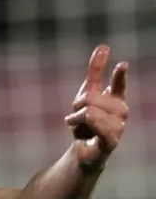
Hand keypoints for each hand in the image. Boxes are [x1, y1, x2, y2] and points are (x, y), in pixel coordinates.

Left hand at [64, 44, 128, 170]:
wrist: (84, 152)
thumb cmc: (86, 123)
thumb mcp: (86, 95)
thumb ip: (95, 72)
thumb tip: (104, 46)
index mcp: (117, 99)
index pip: (119, 84)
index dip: (119, 76)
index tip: (121, 65)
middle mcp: (121, 112)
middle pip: (90, 97)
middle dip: (76, 106)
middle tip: (76, 117)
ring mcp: (119, 127)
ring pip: (90, 111)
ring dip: (75, 119)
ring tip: (78, 126)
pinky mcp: (111, 141)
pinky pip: (97, 125)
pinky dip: (86, 124)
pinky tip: (81, 132)